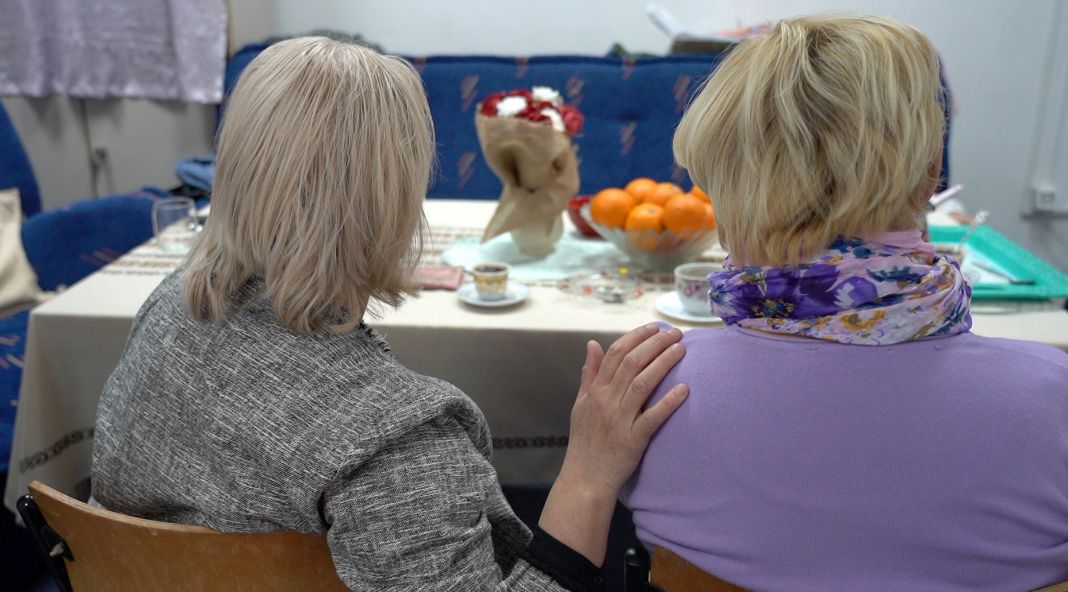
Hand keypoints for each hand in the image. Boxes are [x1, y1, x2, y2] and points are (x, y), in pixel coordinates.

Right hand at [559, 323, 688, 496]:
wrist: (585, 477)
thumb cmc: (585, 441)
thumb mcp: (580, 404)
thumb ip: (589, 374)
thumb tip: (592, 344)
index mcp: (595, 391)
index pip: (616, 354)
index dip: (636, 336)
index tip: (655, 327)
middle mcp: (606, 401)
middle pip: (632, 363)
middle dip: (655, 343)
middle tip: (675, 333)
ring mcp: (619, 420)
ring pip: (642, 383)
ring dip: (663, 363)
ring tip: (681, 350)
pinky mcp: (633, 439)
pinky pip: (652, 417)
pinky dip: (668, 402)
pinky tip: (684, 389)